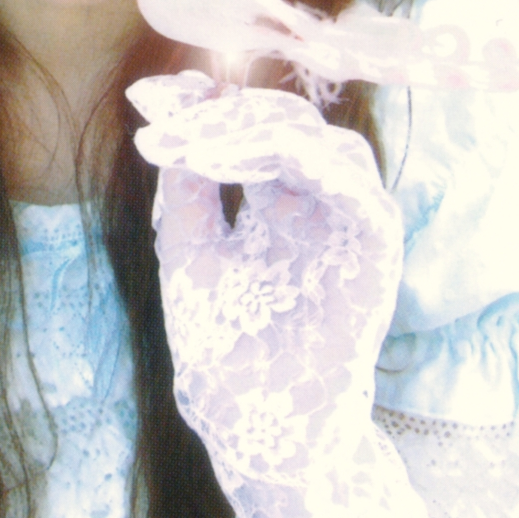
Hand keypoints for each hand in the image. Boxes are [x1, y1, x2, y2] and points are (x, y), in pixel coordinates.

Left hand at [127, 72, 504, 517]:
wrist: (254, 424)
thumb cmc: (223, 343)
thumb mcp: (189, 245)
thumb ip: (188, 180)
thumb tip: (170, 104)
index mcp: (276, 200)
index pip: (249, 126)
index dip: (202, 102)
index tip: (144, 93)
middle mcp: (317, 204)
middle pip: (284, 121)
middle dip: (217, 111)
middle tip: (159, 117)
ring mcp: (349, 225)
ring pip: (320, 141)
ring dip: (248, 131)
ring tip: (187, 146)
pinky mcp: (374, 253)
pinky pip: (354, 188)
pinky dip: (296, 161)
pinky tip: (229, 160)